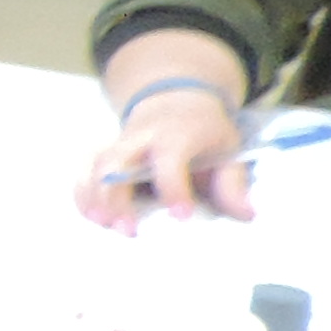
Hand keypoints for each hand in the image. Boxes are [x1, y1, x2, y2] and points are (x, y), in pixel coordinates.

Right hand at [76, 83, 249, 229]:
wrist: (177, 100)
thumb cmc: (204, 132)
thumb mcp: (229, 148)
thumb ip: (234, 182)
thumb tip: (247, 214)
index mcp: (178, 133)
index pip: (170, 157)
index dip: (173, 186)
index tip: (181, 216)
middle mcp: (142, 135)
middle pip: (118, 160)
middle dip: (117, 196)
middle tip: (128, 230)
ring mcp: (119, 142)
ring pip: (96, 164)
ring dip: (94, 196)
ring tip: (104, 225)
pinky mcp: (106, 152)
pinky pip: (85, 169)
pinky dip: (82, 192)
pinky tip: (90, 215)